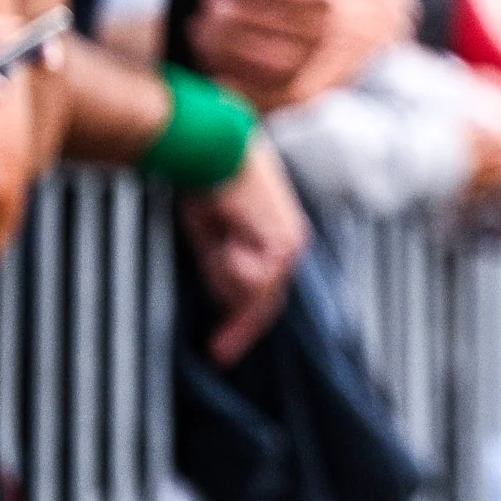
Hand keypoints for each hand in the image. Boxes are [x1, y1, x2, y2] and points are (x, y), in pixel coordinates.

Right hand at [178, 134, 306, 364]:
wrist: (216, 147)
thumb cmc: (209, 181)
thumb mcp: (212, 234)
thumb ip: (222, 266)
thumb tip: (228, 301)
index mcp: (279, 239)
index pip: (265, 295)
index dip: (244, 326)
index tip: (222, 353)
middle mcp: (291, 246)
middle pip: (263, 303)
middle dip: (240, 326)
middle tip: (220, 352)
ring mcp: (290, 246)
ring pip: (251, 293)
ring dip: (223, 271)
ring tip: (216, 229)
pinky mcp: (281, 244)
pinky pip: (250, 278)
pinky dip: (230, 262)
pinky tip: (225, 230)